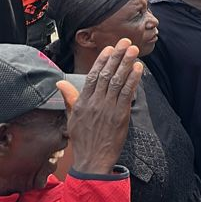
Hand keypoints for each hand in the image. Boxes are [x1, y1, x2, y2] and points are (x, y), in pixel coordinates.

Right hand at [58, 39, 143, 174]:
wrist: (92, 159)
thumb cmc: (83, 139)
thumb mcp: (72, 118)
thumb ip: (70, 98)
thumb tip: (60, 82)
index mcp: (82, 102)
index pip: (92, 76)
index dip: (102, 60)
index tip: (110, 49)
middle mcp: (95, 102)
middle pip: (106, 74)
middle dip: (117, 56)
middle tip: (126, 42)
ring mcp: (108, 108)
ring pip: (118, 81)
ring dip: (127, 64)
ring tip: (134, 50)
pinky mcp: (120, 114)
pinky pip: (127, 93)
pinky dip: (133, 79)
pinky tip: (138, 68)